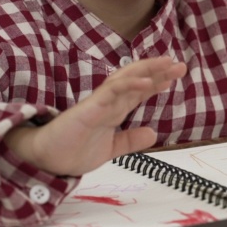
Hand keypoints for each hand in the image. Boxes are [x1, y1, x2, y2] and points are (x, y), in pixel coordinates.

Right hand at [4, 57, 186, 176]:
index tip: (175, 76)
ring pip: (126, 80)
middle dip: (157, 71)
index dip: (156, 82)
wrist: (46, 162)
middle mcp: (108, 103)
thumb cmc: (72, 152)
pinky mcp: (89, 108)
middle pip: (136, 80)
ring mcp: (99, 103)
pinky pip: (111, 93)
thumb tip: (154, 133)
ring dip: (147, 71)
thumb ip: (130, 141)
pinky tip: (147, 82)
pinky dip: (130, 85)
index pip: (138, 92)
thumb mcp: (110, 148)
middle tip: (180, 65)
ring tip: (167, 64)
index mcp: (113, 111)